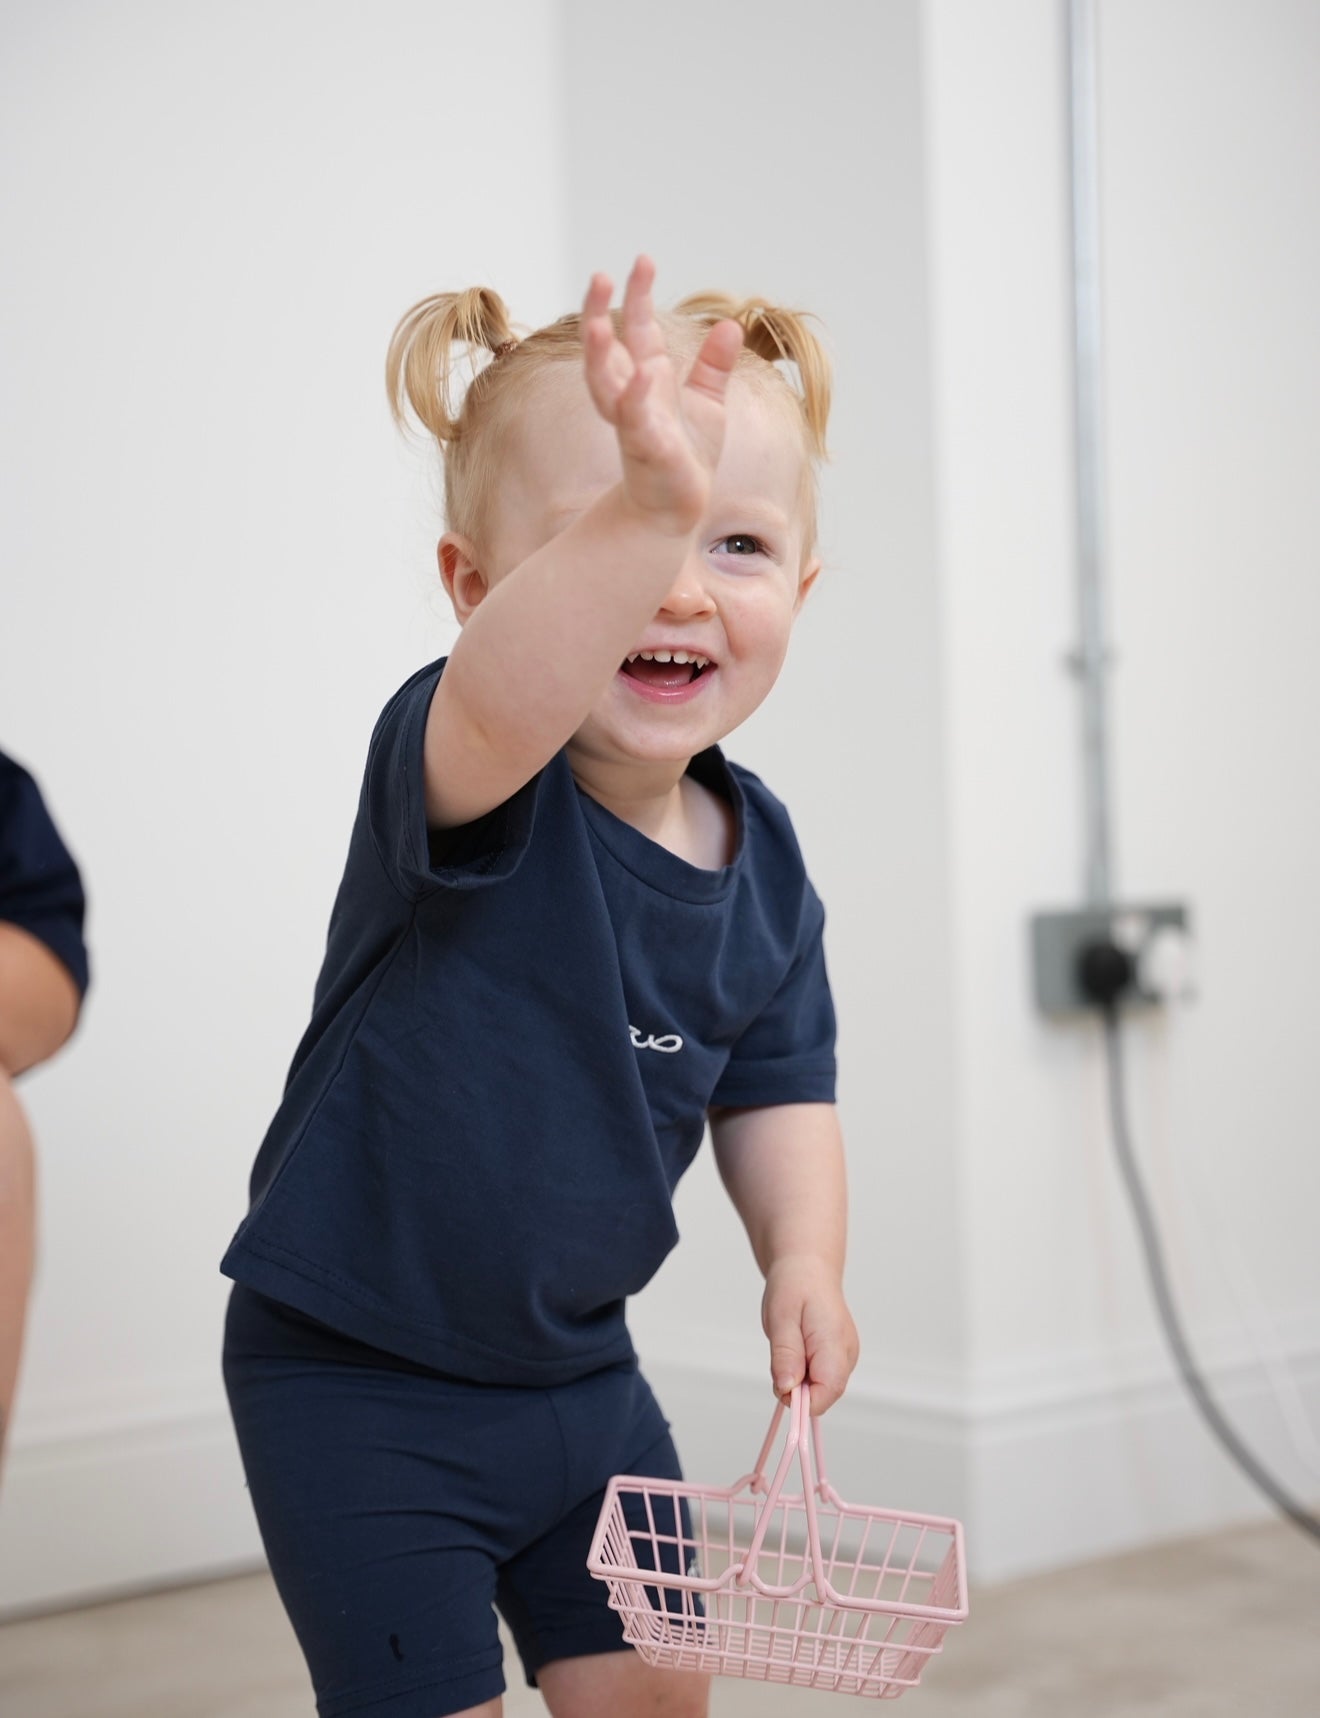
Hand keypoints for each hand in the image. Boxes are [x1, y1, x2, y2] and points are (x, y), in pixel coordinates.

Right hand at [581, 255, 743, 537]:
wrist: (680, 508)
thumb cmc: (688, 457)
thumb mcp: (708, 402)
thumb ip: (714, 366)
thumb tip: (731, 326)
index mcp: (647, 380)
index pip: (637, 330)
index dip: (638, 296)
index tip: (643, 260)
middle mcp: (632, 397)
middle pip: (608, 349)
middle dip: (599, 314)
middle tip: (601, 275)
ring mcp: (634, 423)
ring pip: (606, 385)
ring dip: (599, 355)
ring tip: (598, 324)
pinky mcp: (647, 450)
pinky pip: (637, 421)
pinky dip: (639, 398)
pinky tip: (646, 373)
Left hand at [762, 1255, 859, 1416]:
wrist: (808, 1268)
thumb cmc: (794, 1287)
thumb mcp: (780, 1318)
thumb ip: (785, 1355)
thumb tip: (787, 1389)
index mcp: (835, 1342)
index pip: (827, 1392)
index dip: (801, 1399)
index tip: (781, 1382)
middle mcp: (847, 1353)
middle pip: (824, 1395)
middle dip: (797, 1388)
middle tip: (783, 1354)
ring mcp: (847, 1356)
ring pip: (821, 1389)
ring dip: (799, 1378)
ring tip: (791, 1345)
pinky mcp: (841, 1357)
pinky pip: (821, 1378)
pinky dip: (804, 1371)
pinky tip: (799, 1348)